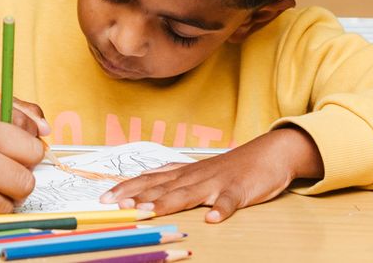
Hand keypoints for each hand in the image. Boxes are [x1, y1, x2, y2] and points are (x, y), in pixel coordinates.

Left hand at [99, 127, 323, 222]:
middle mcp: (195, 176)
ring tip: (149, 211)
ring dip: (168, 202)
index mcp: (184, 173)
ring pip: (189, 193)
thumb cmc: (230, 167)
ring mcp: (216, 182)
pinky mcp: (239, 190)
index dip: (126, 188)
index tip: (104, 197)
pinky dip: (221, 209)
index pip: (148, 179)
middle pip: (161, 187)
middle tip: (116, 206)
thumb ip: (174, 179)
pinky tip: (213, 219)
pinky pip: (230, 201)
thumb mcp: (198, 171)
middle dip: (138, 197)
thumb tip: (145, 186)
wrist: (267, 153)